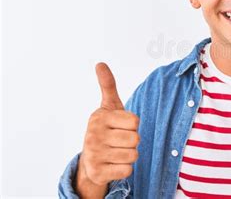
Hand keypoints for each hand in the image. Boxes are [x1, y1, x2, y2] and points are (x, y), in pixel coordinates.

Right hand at [76, 62, 139, 191]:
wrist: (90, 160)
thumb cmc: (106, 129)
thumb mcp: (108, 107)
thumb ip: (108, 86)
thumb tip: (100, 63)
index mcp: (99, 117)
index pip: (135, 121)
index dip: (133, 126)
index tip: (121, 126)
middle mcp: (93, 135)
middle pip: (135, 139)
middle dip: (132, 142)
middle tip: (119, 141)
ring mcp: (93, 154)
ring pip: (133, 155)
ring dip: (129, 155)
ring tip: (116, 152)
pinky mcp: (97, 172)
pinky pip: (127, 170)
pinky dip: (125, 169)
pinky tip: (113, 164)